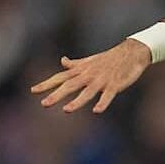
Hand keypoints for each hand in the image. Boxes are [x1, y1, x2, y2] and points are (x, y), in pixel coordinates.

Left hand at [30, 39, 151, 112]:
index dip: (47, 84)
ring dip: (77, 101)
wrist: (131, 52)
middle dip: (56, 94)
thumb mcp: (89, 61)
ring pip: (87, 92)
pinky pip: (107, 95)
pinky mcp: (115, 85)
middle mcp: (88, 75)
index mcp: (81, 71)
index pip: (60, 77)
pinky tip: (97, 111)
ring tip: (66, 110)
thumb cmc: (109, 58)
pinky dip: (102, 103)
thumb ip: (75, 64)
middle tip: (44, 103)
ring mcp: (101, 80)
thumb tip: (62, 61)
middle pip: (70, 86)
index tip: (33, 90)